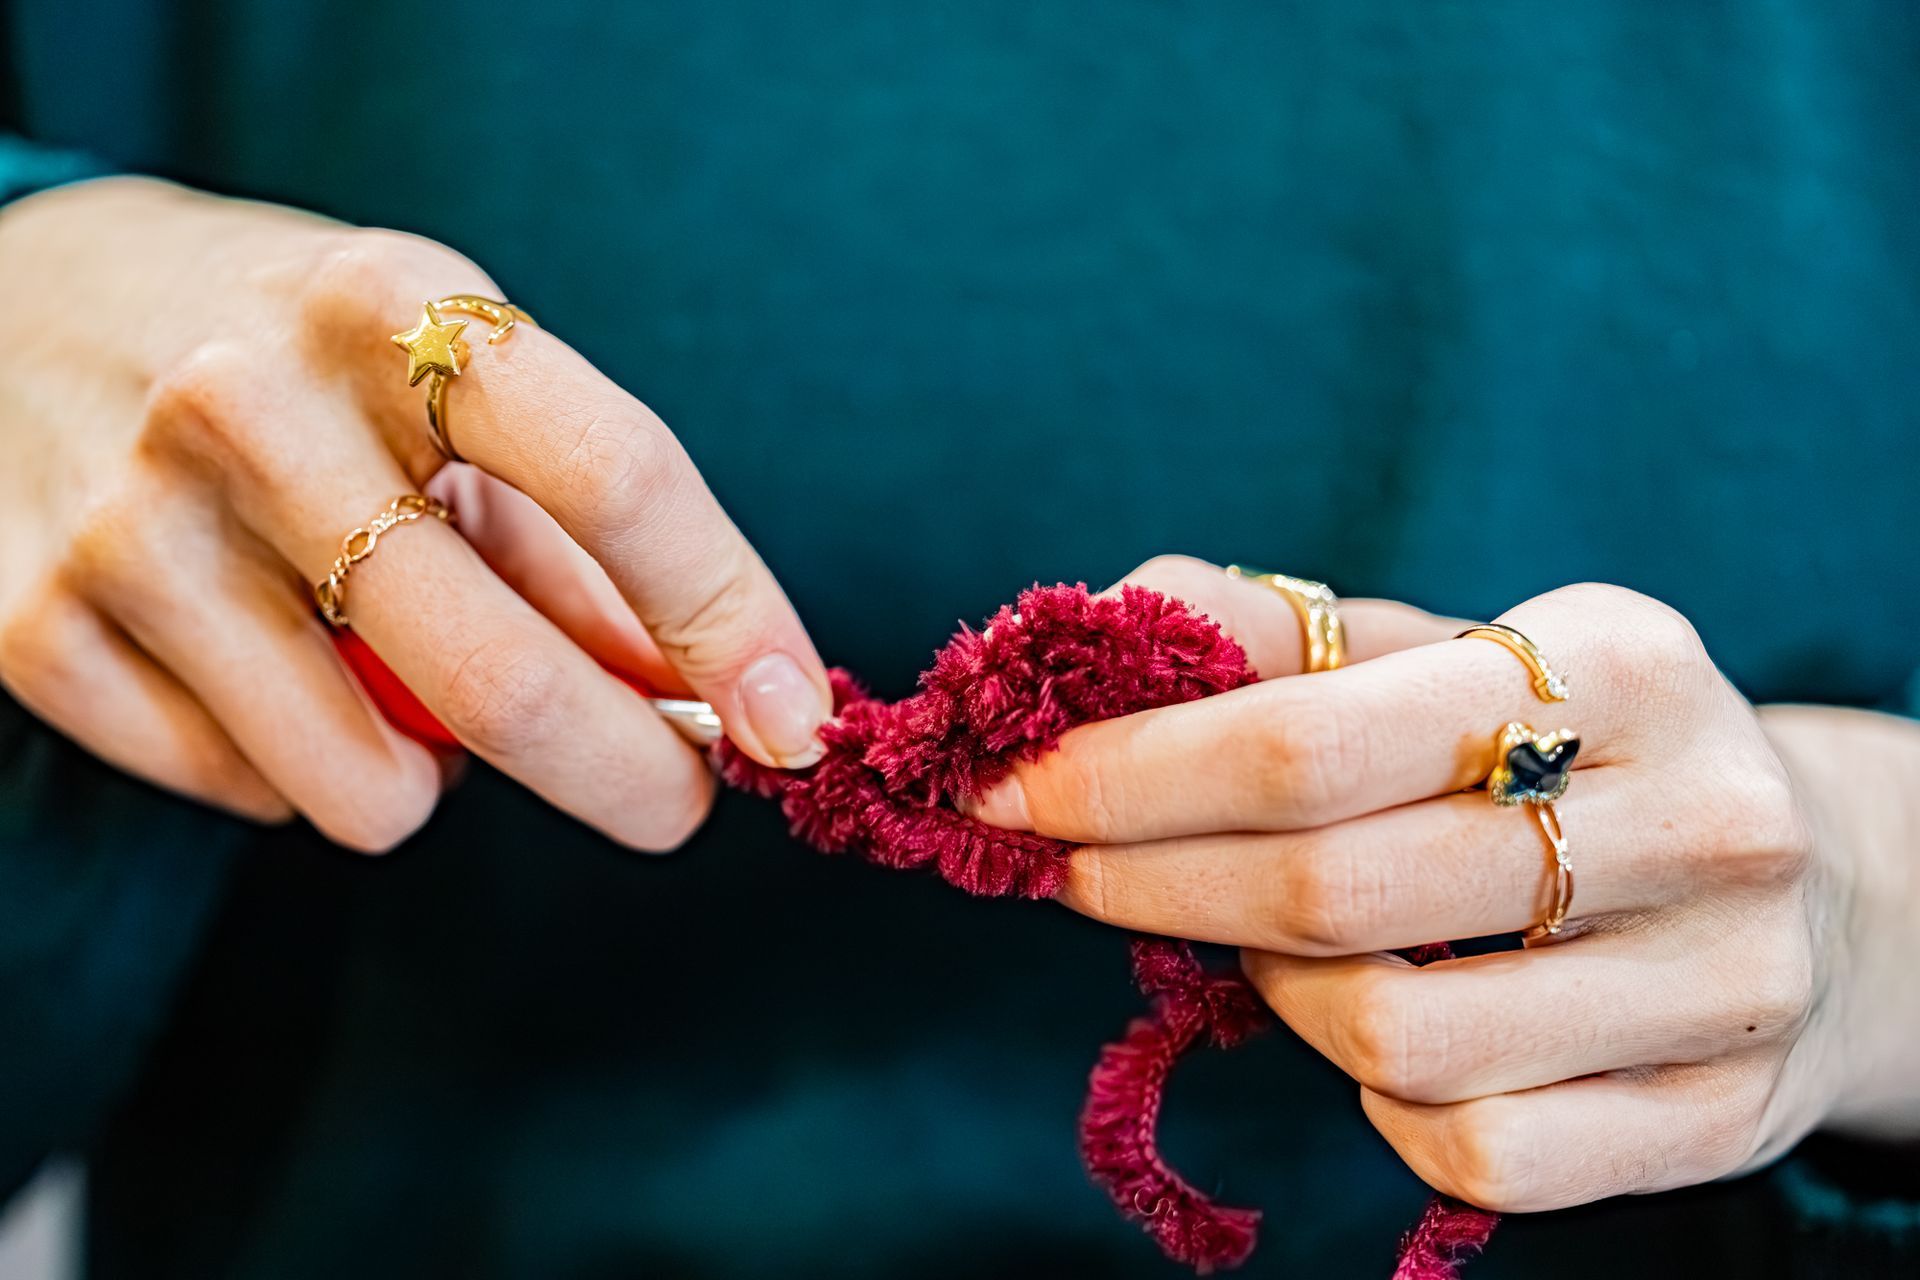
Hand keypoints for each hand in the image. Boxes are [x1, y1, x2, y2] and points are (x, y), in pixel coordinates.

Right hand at [0, 178, 831, 849]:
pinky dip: (304, 766)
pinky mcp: (34, 627)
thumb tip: (722, 698)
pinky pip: (257, 796)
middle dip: (632, 779)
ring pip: (375, 790)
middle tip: (678, 803)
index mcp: (394, 307)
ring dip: (436, 778)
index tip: (797, 722)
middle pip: (504, 675)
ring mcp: (131, 523)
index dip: (730, 618)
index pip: (615, 475)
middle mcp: (253, 405)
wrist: (6, 302)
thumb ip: (580, 542)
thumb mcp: (441, 384)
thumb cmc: (291, 357)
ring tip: (395, 676)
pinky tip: (268, 668)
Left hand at [973, 555, 1919, 1209]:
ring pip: (1390, 1042)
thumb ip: (1278, 635)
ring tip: (1256, 936)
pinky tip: (1373, 1027)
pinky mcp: (1721, 1114)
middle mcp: (1697, 820)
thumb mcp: (1451, 653)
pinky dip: (1378, 1100)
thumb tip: (1102, 619)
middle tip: (1062, 864)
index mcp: (1616, 664)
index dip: (1127, 776)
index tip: (1015, 790)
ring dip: (1271, 990)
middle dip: (1146, 881)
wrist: (1819, 880)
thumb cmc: (1571, 753)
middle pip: (1328, 894)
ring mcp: (1723, 984)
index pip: (1306, 741)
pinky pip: (1475, 1148)